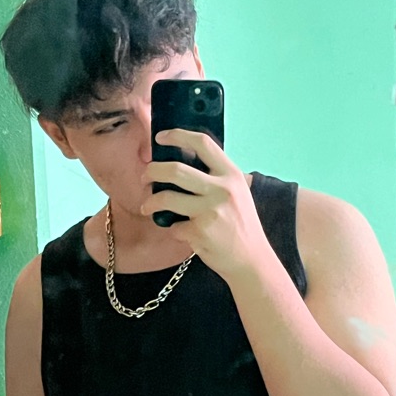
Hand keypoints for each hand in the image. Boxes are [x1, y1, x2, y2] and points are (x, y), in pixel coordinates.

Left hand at [141, 128, 270, 279]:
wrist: (251, 260)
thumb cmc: (241, 225)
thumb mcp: (238, 193)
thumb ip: (216, 178)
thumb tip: (184, 162)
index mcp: (231, 175)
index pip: (203, 143)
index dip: (178, 135)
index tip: (161, 137)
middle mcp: (222, 189)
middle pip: (176, 170)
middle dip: (152, 171)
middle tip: (145, 176)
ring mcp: (210, 211)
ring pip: (166, 198)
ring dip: (150, 202)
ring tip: (146, 206)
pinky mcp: (199, 232)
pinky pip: (173, 226)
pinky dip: (172, 229)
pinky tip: (180, 232)